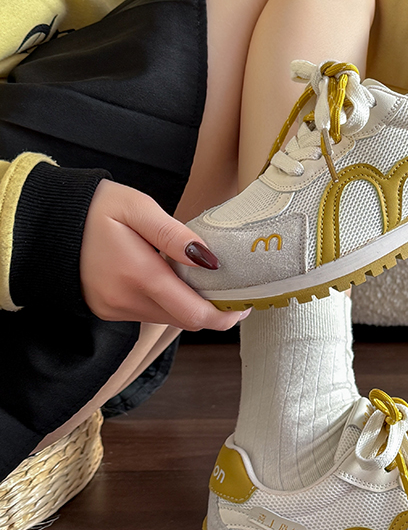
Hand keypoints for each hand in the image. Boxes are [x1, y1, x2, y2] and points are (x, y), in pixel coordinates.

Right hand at [80, 180, 248, 329]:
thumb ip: (175, 235)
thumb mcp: (137, 208)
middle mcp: (127, 301)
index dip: (225, 315)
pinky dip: (168, 303)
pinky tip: (171, 280)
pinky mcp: (108, 310)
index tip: (244, 303)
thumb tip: (210, 259)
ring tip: (203, 280)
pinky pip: (149, 314)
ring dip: (190, 306)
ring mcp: (115, 309)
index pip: (195, 314)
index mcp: (140, 275)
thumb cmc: (92, 208)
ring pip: (169, 319)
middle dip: (213, 311)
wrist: (40, 222)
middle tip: (232, 291)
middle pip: (186, 321)